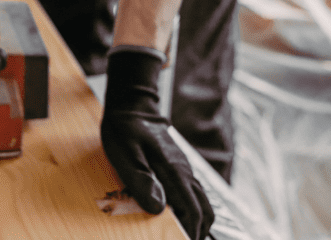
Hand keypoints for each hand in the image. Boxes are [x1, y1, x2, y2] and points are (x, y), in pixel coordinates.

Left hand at [101, 48, 214, 239]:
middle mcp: (185, 171)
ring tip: (181, 232)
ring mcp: (184, 168)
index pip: (194, 212)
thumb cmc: (125, 128)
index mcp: (174, 171)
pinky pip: (194, 191)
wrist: (132, 104)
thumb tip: (158, 208)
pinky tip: (177, 213)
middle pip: (205, 210)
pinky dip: (192, 208)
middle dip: (198, 231)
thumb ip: (141, 180)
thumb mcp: (125, 154)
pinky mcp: (179, 165)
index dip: (191, 233)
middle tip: (184, 238)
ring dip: (196, 220)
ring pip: (202, 201)